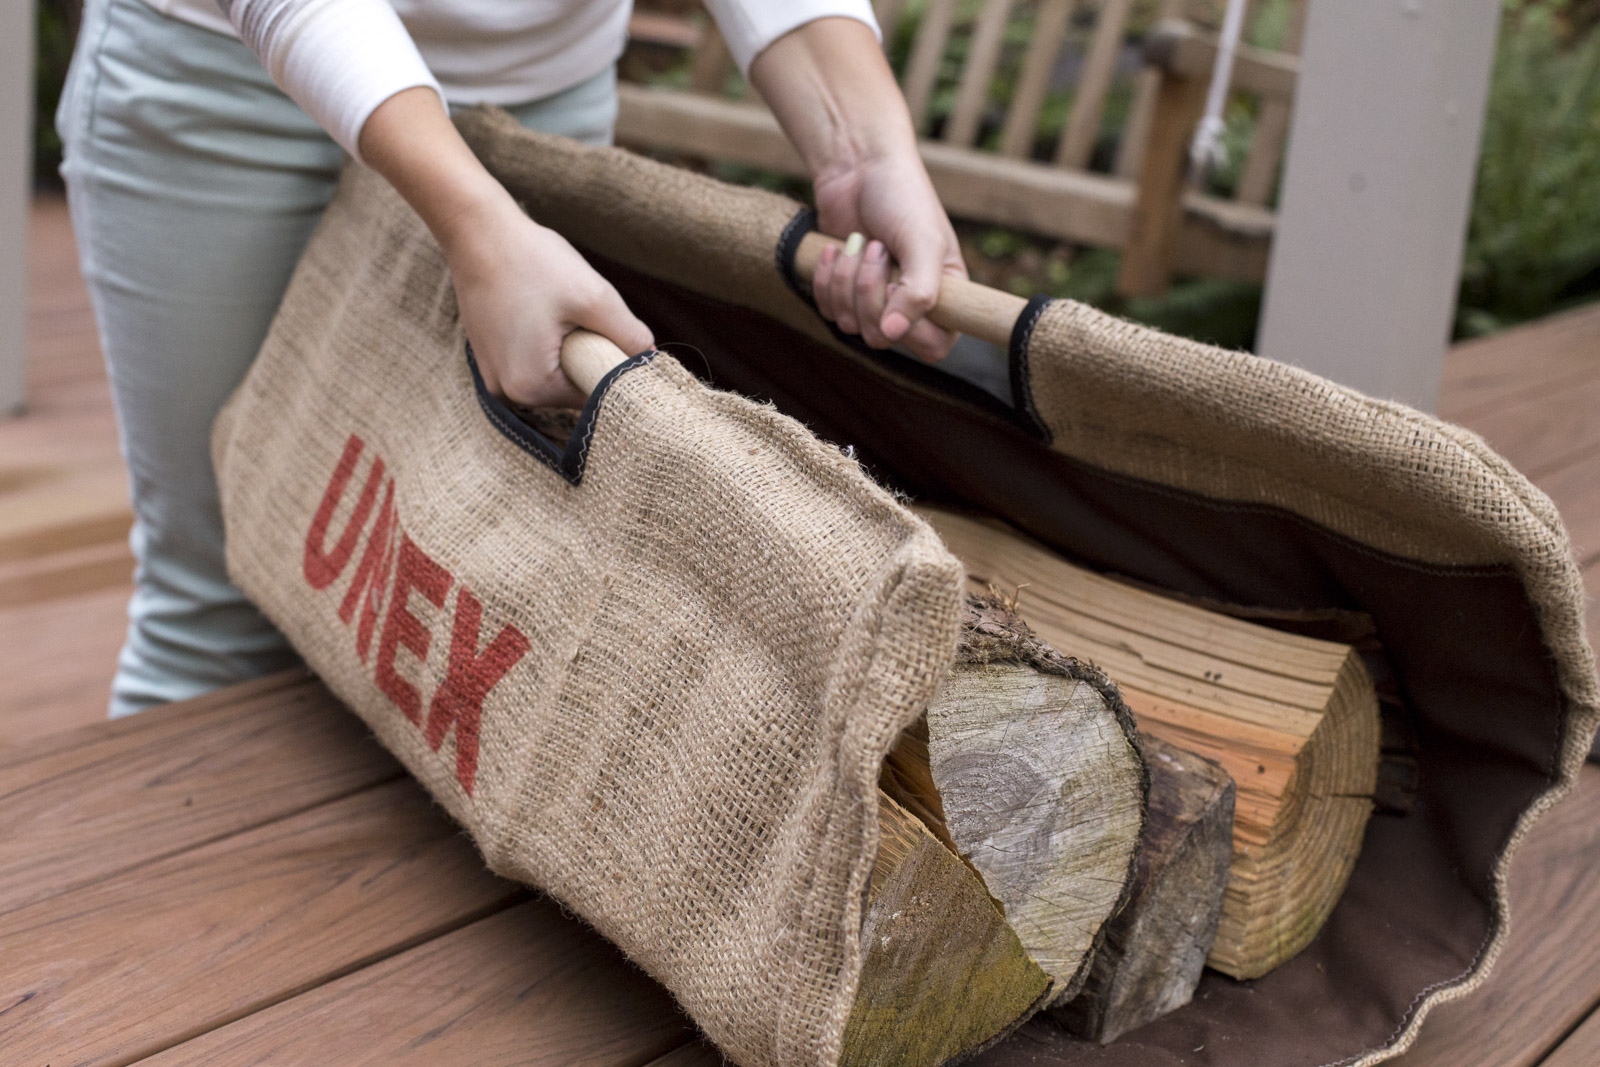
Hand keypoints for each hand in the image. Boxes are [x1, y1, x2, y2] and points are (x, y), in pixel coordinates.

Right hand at [357, 87, 651, 408]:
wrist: (477, 230)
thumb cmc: (531, 261)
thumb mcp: (593, 297)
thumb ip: (627, 334)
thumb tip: (650, 357)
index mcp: (530, 388)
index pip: (592, 396)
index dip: (611, 368)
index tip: (617, 336)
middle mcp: (506, 393)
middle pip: (571, 387)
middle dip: (587, 356)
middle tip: (586, 315)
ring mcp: (493, 376)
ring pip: (553, 372)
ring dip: (567, 348)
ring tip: (560, 309)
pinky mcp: (488, 357)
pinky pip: (532, 360)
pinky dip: (546, 341)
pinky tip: (542, 308)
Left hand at [747, 17, 967, 362]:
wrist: (858, 166)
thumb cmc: (902, 197)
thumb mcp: (923, 242)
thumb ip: (919, 292)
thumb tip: (893, 335)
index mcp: (945, 297)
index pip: (933, 346)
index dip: (911, 326)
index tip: (899, 285)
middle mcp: (911, 305)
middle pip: (884, 338)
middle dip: (871, 292)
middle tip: (877, 250)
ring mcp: (874, 301)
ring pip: (851, 326)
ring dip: (846, 281)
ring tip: (858, 242)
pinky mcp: (843, 292)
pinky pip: (828, 311)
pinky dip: (827, 280)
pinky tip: (835, 249)